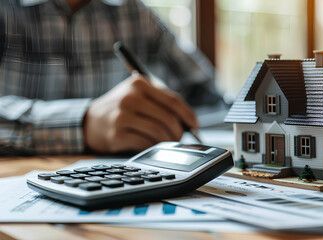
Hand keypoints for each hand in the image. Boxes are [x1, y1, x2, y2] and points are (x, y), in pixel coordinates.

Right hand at [83, 73, 197, 152]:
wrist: (91, 121)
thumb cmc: (123, 108)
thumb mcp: (138, 94)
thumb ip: (162, 101)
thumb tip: (189, 121)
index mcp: (138, 83)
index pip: (172, 100)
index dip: (188, 115)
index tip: (195, 125)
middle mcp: (129, 97)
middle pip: (168, 118)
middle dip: (179, 131)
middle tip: (180, 137)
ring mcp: (121, 116)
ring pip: (158, 132)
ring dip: (167, 141)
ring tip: (167, 142)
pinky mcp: (116, 134)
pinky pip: (146, 143)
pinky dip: (154, 146)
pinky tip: (152, 145)